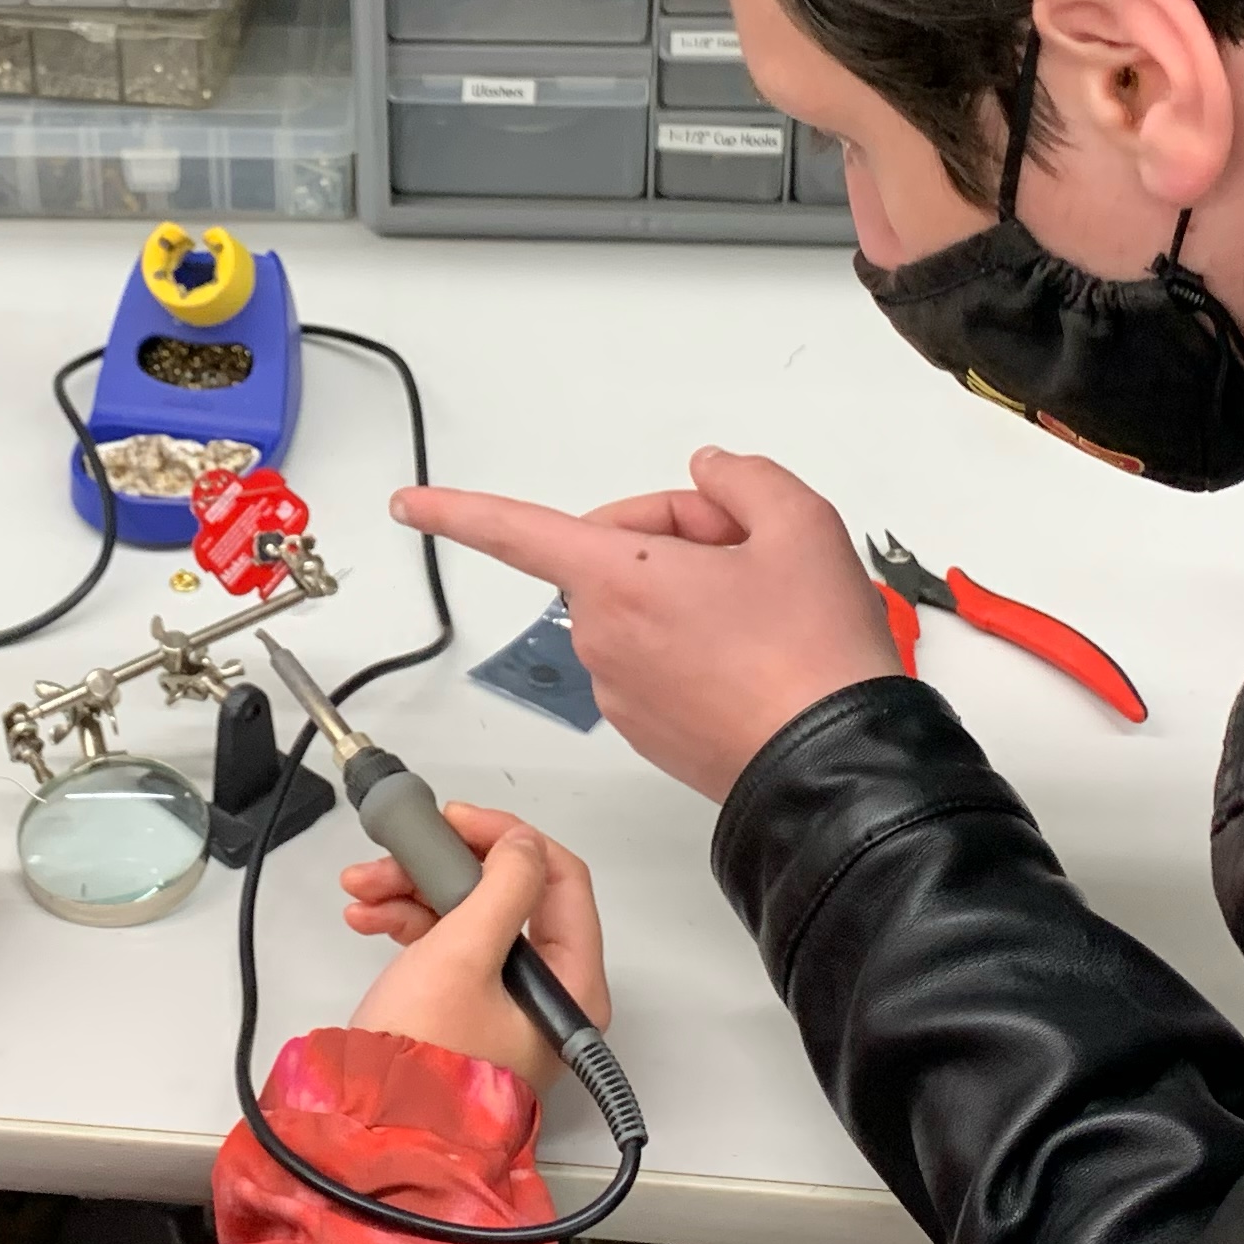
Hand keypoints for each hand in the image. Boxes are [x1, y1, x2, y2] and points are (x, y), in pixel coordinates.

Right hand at [340, 803, 610, 1090]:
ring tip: (363, 890)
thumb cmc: (425, 1064)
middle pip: (508, 896)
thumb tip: (520, 845)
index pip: (560, 880)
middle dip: (444, 867)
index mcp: (571, 985)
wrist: (374, 1137)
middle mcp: (548, 995)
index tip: (455, 820)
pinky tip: (368, 918)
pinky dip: (409, 926)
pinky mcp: (468, 1014)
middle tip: (398, 854)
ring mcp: (508, 1006)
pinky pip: (447, 950)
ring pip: (469, 918)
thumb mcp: (463, 955)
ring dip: (414, 892)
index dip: (507, 838)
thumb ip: (500, 887)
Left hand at [398, 449, 895, 801]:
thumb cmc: (813, 659)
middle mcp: (604, 637)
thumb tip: (709, 475)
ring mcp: (621, 690)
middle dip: (676, 538)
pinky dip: (693, 643)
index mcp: (620, 578)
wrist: (835, 768)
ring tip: (766, 615)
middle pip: (616, 553)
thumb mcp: (800, 525)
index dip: (457, 511)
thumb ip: (741, 477)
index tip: (409, 505)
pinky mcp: (647, 727)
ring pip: (639, 606)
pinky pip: (654, 657)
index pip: (517, 531)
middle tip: (753, 555)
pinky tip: (754, 654)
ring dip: (688, 593)